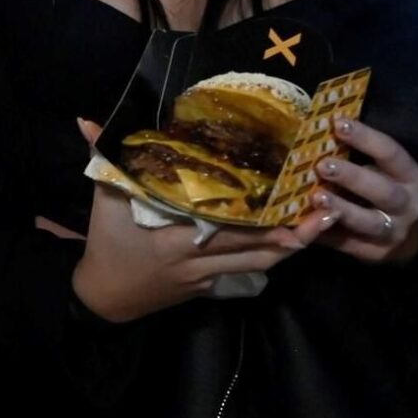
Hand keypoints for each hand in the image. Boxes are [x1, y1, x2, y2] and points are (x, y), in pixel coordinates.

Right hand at [71, 183, 329, 322]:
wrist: (104, 299)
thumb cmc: (106, 244)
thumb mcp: (102, 200)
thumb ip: (102, 159)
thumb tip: (86, 119)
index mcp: (176, 239)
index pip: (228, 230)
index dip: (265, 220)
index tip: (294, 199)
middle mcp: (198, 260)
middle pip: (257, 251)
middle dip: (297, 233)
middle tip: (330, 209)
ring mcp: (206, 277)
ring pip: (259, 264)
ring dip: (293, 246)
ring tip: (324, 223)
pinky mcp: (208, 288)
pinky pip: (245, 271)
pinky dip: (269, 256)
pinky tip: (292, 241)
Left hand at [309, 118, 417, 264]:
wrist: (403, 236)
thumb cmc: (383, 189)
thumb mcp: (381, 170)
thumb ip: (356, 154)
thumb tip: (318, 129)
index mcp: (408, 175)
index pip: (392, 154)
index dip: (367, 138)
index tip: (338, 123)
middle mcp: (406, 204)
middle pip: (383, 191)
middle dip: (353, 177)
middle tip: (322, 165)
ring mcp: (393, 231)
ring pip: (369, 222)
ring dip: (342, 209)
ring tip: (316, 197)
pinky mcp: (375, 253)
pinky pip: (349, 244)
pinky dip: (328, 234)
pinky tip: (306, 225)